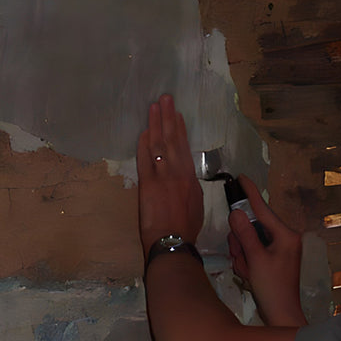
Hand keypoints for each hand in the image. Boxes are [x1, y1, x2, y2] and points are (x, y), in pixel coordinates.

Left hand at [136, 94, 203, 254]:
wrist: (173, 242)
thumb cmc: (185, 229)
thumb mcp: (196, 205)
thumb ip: (189, 188)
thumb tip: (185, 179)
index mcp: (190, 178)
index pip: (184, 148)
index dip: (180, 130)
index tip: (178, 115)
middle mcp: (178, 173)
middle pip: (173, 140)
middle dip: (169, 118)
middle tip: (165, 99)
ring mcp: (163, 177)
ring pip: (160, 145)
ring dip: (157, 124)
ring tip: (155, 106)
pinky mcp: (149, 184)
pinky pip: (146, 159)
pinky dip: (144, 144)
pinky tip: (144, 131)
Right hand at [226, 174, 305, 326]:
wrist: (282, 314)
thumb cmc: (272, 288)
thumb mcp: (255, 260)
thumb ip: (245, 234)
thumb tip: (237, 212)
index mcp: (285, 235)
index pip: (263, 209)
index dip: (250, 193)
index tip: (241, 177)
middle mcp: (285, 238)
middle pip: (252, 226)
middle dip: (241, 242)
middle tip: (240, 257)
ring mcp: (279, 249)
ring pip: (249, 240)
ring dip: (242, 254)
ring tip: (246, 269)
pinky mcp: (273, 258)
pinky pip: (252, 251)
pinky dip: (246, 261)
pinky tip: (249, 274)